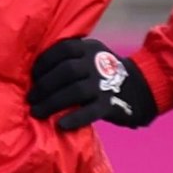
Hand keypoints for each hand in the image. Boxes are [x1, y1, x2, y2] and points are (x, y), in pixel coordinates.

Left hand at [27, 38, 156, 130]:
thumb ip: (68, 59)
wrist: (141, 88)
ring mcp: (105, 84)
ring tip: (37, 112)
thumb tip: (33, 74)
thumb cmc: (102, 73)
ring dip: (52, 103)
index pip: (62, 49)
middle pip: (66, 71)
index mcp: (90, 48)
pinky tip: (60, 125)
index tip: (31, 76)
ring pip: (75, 91)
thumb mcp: (90, 56)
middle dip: (44, 86)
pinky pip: (91, 112)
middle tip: (31, 98)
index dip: (43, 63)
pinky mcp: (111, 104)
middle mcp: (98, 63)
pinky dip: (75, 118)